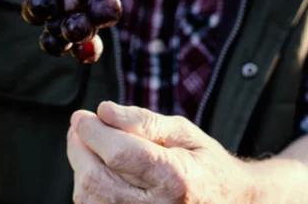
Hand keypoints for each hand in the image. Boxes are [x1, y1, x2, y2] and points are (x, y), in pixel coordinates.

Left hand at [67, 101, 261, 203]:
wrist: (228, 203)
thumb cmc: (204, 163)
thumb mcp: (183, 132)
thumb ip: (142, 121)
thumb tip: (103, 111)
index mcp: (176, 178)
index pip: (119, 154)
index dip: (92, 132)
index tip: (81, 116)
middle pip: (96, 179)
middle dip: (79, 148)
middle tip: (80, 128)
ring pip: (88, 197)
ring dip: (81, 168)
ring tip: (93, 149)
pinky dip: (89, 188)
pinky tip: (101, 171)